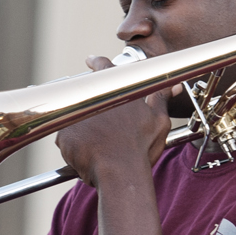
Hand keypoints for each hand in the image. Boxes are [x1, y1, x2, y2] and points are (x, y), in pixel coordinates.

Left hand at [55, 55, 169, 188]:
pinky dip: (75, 143)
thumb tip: (172, 86)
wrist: (120, 173)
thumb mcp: (158, 121)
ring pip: (75, 115)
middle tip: (103, 120)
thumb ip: (160, 98)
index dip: (97, 63)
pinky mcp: (63, 134)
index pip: (103, 67)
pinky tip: (89, 151)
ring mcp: (74, 115)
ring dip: (83, 124)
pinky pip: (66, 135)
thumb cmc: (140, 148)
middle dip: (92, 103)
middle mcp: (90, 97)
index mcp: (114, 89)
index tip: (92, 61)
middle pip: (85, 92)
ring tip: (99, 141)